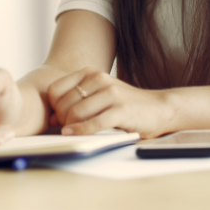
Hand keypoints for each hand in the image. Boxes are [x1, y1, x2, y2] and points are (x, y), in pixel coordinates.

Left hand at [47, 67, 172, 138]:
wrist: (157, 108)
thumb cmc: (124, 105)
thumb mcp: (98, 96)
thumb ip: (76, 102)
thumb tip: (51, 118)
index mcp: (90, 73)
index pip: (55, 90)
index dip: (53, 107)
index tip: (59, 118)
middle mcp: (99, 79)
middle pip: (64, 104)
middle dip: (61, 120)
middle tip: (67, 129)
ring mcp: (110, 93)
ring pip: (75, 113)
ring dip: (70, 127)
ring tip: (73, 132)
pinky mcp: (120, 110)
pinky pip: (93, 123)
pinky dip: (80, 132)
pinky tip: (74, 135)